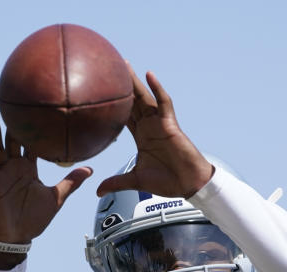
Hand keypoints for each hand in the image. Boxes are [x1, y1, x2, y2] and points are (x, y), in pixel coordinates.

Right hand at [0, 110, 91, 246]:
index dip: (32, 129)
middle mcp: (13, 167)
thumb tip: (90, 169)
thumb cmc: (34, 218)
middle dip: (12, 124)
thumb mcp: (56, 198)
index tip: (36, 109)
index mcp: (28, 168)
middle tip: (13, 102)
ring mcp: (1, 175)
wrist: (17, 237)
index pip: (30, 144)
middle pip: (11, 141)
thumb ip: (71, 182)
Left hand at [96, 66, 212, 198]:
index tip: (98, 92)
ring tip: (124, 63)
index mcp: (141, 135)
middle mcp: (148, 126)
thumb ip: (117, 183)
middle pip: (131, 101)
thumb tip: (97, 192)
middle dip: (120, 85)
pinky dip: (157, 88)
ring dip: (135, 81)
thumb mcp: (135, 181)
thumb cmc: (167, 181)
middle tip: (106, 67)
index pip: (122, 116)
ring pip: (144, 98)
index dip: (111, 104)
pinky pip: (164, 102)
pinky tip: (149, 75)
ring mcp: (159, 123)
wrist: (188, 185)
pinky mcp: (170, 123)